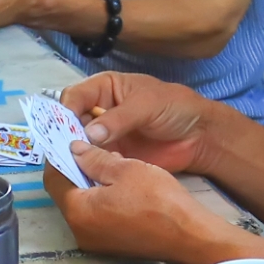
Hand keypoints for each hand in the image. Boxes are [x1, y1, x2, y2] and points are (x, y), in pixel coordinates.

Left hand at [48, 143, 212, 262]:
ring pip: (82, 205)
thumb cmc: (158, 200)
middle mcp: (79, 231)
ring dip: (89, 184)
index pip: (53, 178)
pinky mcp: (110, 245)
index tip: (71, 139)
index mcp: (77, 211)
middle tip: (90, 148)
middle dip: (75, 169)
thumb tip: (73, 149)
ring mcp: (94, 241)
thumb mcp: (125, 169)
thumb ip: (94, 158)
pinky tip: (117, 186)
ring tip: (107, 164)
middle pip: (66, 192)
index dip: (59, 155)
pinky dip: (100, 199)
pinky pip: (96, 216)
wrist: (190, 236)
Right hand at [64, 72, 211, 173]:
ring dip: (76, 154)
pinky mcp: (112, 156)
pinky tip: (88, 174)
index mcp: (104, 89)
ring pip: (79, 145)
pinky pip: (93, 162)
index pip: (74, 97)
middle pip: (70, 122)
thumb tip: (89, 135)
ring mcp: (104, 136)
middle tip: (65, 152)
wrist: (199, 135)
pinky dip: (89, 168)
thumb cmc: (174, 108)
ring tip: (74, 166)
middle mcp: (99, 111)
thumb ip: (118, 119)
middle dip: (66, 136)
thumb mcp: (146, 105)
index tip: (63, 130)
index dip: (65, 112)